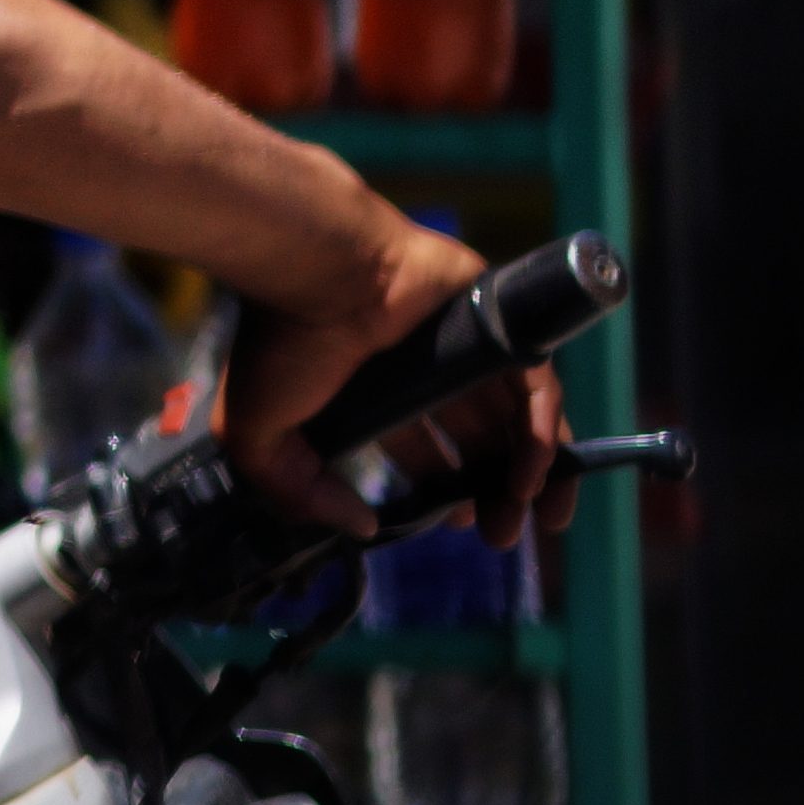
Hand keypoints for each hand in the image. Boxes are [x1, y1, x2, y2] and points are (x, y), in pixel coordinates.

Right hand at [219, 207, 573, 547]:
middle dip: (494, 491)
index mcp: (375, 387)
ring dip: (532, 471)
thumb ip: (299, 493)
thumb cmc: (283, 341)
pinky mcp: (493, 322)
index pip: (424, 441)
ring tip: (536, 518)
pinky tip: (534, 473)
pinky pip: (534, 382)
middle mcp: (424, 364)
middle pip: (478, 435)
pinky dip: (544, 430)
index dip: (448, 485)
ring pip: (515, 414)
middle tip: (502, 537)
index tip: (461, 522)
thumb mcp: (259, 435)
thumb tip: (364, 527)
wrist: (315, 268)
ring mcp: (462, 340)